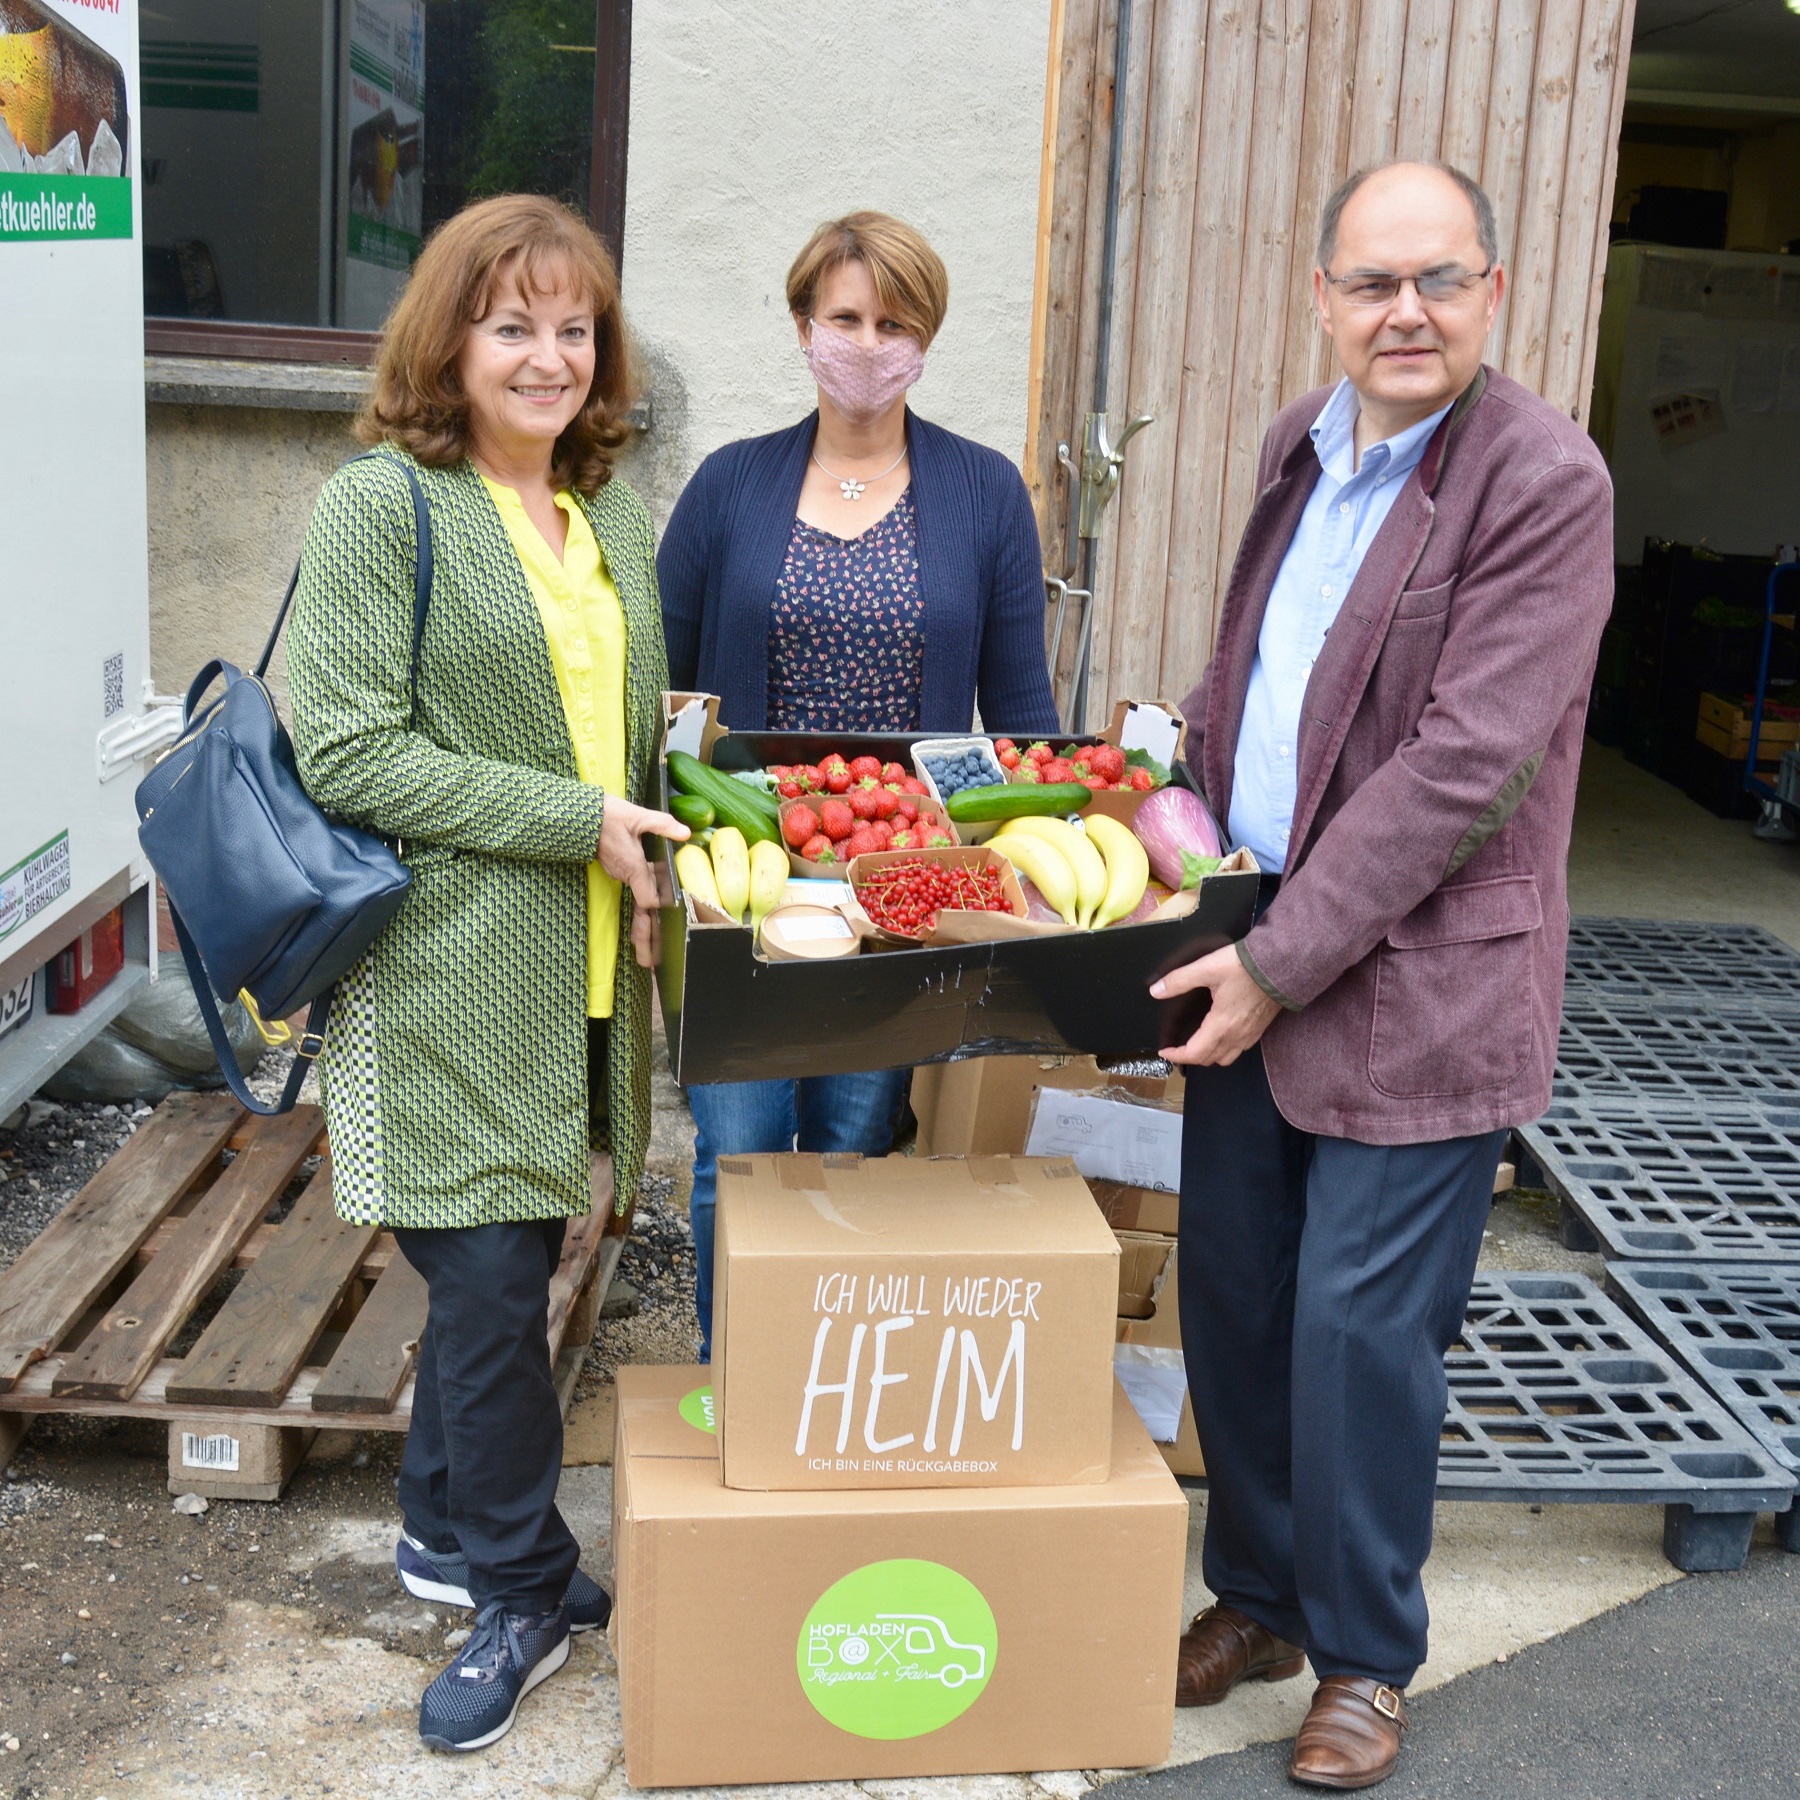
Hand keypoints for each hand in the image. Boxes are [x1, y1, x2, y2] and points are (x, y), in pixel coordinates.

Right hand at [598, 798, 687, 966]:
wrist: (577, 814)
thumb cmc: (607, 814)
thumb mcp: (637, 816)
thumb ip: (662, 825)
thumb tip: (684, 833)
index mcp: (633, 867)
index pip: (648, 898)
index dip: (658, 909)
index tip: (667, 923)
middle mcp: (625, 875)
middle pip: (639, 910)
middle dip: (643, 938)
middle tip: (648, 963)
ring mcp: (618, 872)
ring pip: (634, 902)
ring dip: (640, 929)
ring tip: (644, 957)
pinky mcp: (614, 867)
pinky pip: (630, 890)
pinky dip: (637, 907)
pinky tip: (641, 924)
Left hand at [1151, 943, 1280, 1065]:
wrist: (1282, 965)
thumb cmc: (1245, 967)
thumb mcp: (1207, 968)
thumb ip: (1179, 980)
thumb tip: (1156, 990)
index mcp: (1220, 1025)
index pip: (1194, 1053)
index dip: (1176, 1056)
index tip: (1165, 1051)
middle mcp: (1236, 1035)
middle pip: (1209, 1059)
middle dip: (1190, 1057)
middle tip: (1177, 1049)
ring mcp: (1250, 1034)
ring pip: (1226, 1058)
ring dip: (1209, 1056)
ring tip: (1197, 1045)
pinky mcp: (1260, 1029)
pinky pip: (1240, 1049)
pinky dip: (1226, 1050)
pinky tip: (1221, 1036)